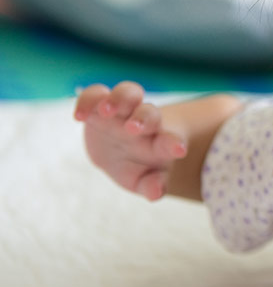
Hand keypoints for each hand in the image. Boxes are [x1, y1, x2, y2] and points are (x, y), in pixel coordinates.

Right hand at [74, 82, 186, 200]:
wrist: (121, 154)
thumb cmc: (140, 168)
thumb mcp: (146, 180)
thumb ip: (153, 185)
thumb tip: (155, 194)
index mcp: (160, 142)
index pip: (172, 140)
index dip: (175, 144)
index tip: (178, 150)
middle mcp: (144, 123)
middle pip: (150, 112)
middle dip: (144, 118)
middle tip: (133, 128)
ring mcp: (123, 111)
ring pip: (127, 93)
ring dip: (120, 98)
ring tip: (107, 110)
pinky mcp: (99, 106)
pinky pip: (95, 95)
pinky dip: (88, 100)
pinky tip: (79, 116)